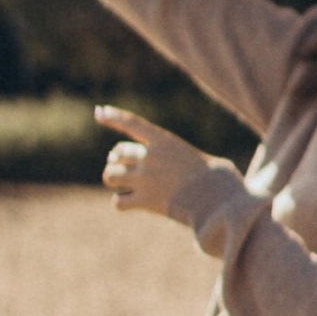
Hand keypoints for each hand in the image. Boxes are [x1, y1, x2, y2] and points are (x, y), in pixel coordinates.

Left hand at [95, 103, 216, 219]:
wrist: (218, 198)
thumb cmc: (213, 177)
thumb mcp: (189, 155)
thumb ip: (164, 155)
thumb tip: (140, 165)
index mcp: (163, 141)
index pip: (132, 123)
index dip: (114, 117)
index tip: (99, 112)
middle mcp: (149, 157)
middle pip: (116, 154)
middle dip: (118, 161)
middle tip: (127, 169)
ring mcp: (144, 179)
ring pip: (110, 176)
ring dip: (115, 179)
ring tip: (124, 185)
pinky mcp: (144, 201)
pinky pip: (118, 202)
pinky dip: (121, 203)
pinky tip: (130, 203)